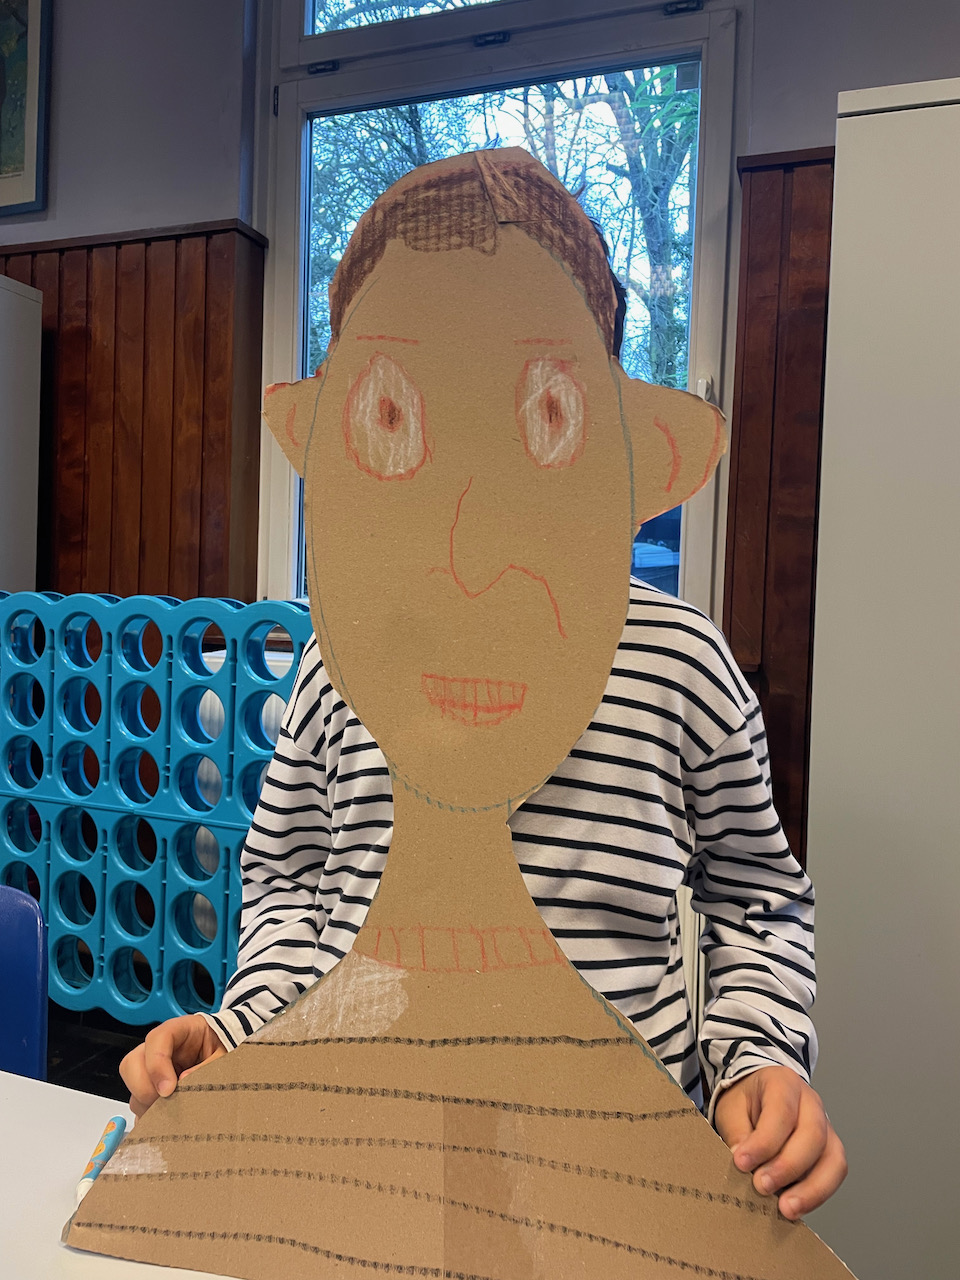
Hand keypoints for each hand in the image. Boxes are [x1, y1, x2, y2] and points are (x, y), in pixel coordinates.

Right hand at [120, 1014, 226, 1117]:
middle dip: (144, 1088)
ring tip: (168, 1113)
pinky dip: (146, 1112)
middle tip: (165, 1104)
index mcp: (180, 1030)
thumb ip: (208, 1066)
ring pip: (132, 1084)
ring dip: (145, 1103)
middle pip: (132, 1062)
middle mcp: (159, 1047)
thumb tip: (184, 1081)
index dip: (157, 1064)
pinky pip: (136, 1099)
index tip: (168, 1089)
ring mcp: (151, 1066)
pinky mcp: (150, 1085)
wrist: (225, 1052)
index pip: (157, 1039)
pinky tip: (163, 1118)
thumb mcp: (224, 1055)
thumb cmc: (223, 1049)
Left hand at [714, 1066, 846, 1219]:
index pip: (781, 1112)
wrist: (760, 1094)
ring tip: (786, 1209)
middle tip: (761, 1187)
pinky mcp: (830, 1150)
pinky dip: (817, 1193)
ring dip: (811, 1188)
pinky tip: (797, 1206)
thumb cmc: (746, 1100)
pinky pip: (834, 1173)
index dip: (763, 1142)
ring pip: (832, 1158)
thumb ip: (737, 1133)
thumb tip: (742, 1163)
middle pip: (813, 1135)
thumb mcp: (731, 1108)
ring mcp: (826, 1126)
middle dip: (787, 1167)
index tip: (741, 1163)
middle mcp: (811, 1103)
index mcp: (783, 1083)